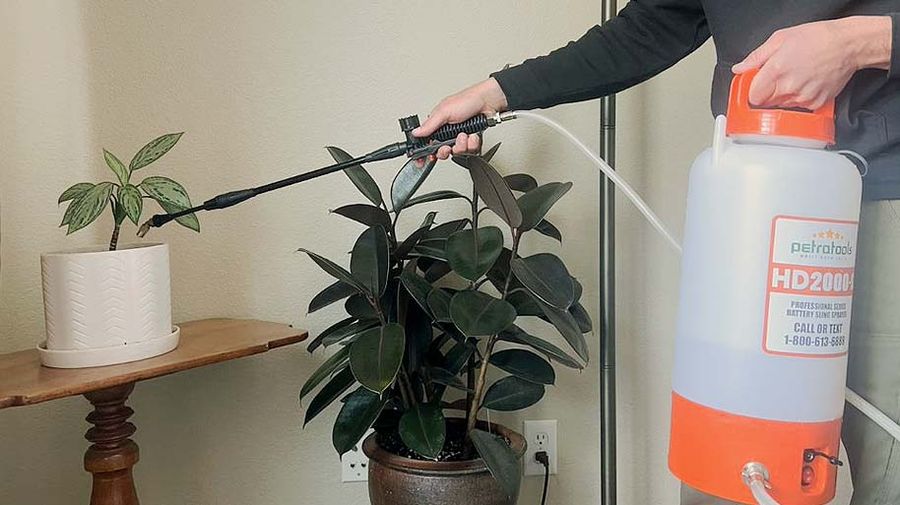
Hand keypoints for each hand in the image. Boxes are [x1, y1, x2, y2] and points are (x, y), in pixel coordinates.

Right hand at [413, 77, 508, 160]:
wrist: (488, 102)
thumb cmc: (467, 101)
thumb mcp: (444, 112)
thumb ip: (429, 125)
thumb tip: (416, 133)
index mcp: (437, 125)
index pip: (426, 142)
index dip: (424, 153)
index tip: (421, 161)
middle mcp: (448, 133)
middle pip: (441, 152)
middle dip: (445, 151)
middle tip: (447, 147)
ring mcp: (460, 138)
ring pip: (457, 153)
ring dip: (462, 145)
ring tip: (465, 134)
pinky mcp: (471, 141)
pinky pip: (470, 151)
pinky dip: (472, 143)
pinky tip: (473, 134)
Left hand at [733, 16, 891, 109]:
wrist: (848, 45)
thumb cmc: (818, 38)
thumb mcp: (781, 38)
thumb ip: (756, 57)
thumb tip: (740, 68)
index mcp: (776, 71)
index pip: (752, 96)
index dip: (753, 90)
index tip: (757, 84)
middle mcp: (789, 88)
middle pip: (765, 103)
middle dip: (767, 92)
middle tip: (778, 77)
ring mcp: (803, 98)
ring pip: (781, 106)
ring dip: (783, 95)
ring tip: (795, 76)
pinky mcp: (816, 104)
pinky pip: (799, 107)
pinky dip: (799, 98)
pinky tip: (806, 82)